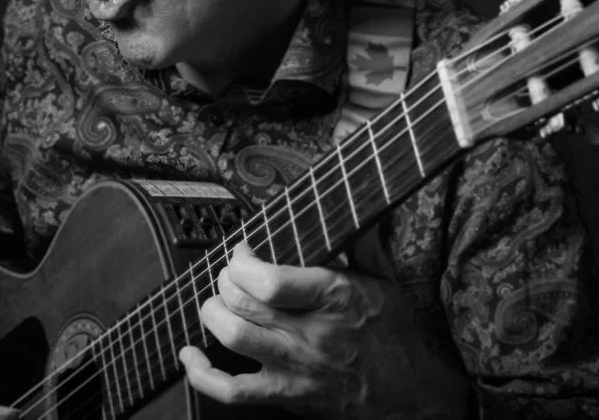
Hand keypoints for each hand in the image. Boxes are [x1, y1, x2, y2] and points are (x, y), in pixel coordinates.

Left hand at [179, 236, 468, 418]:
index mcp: (334, 297)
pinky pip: (231, 391)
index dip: (243, 261)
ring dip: (213, 313)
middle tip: (230, 274)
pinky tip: (190, 354)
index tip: (243, 250)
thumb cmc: (394, 335)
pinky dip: (201, 374)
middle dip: (226, 280)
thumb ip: (361, 241)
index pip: (271, 280)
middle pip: (244, 302)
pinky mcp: (285, 396)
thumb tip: (350, 200)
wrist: (409, 399)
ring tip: (217, 302)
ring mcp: (295, 367)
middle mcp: (311, 332)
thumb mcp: (385, 281)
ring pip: (233, 337)